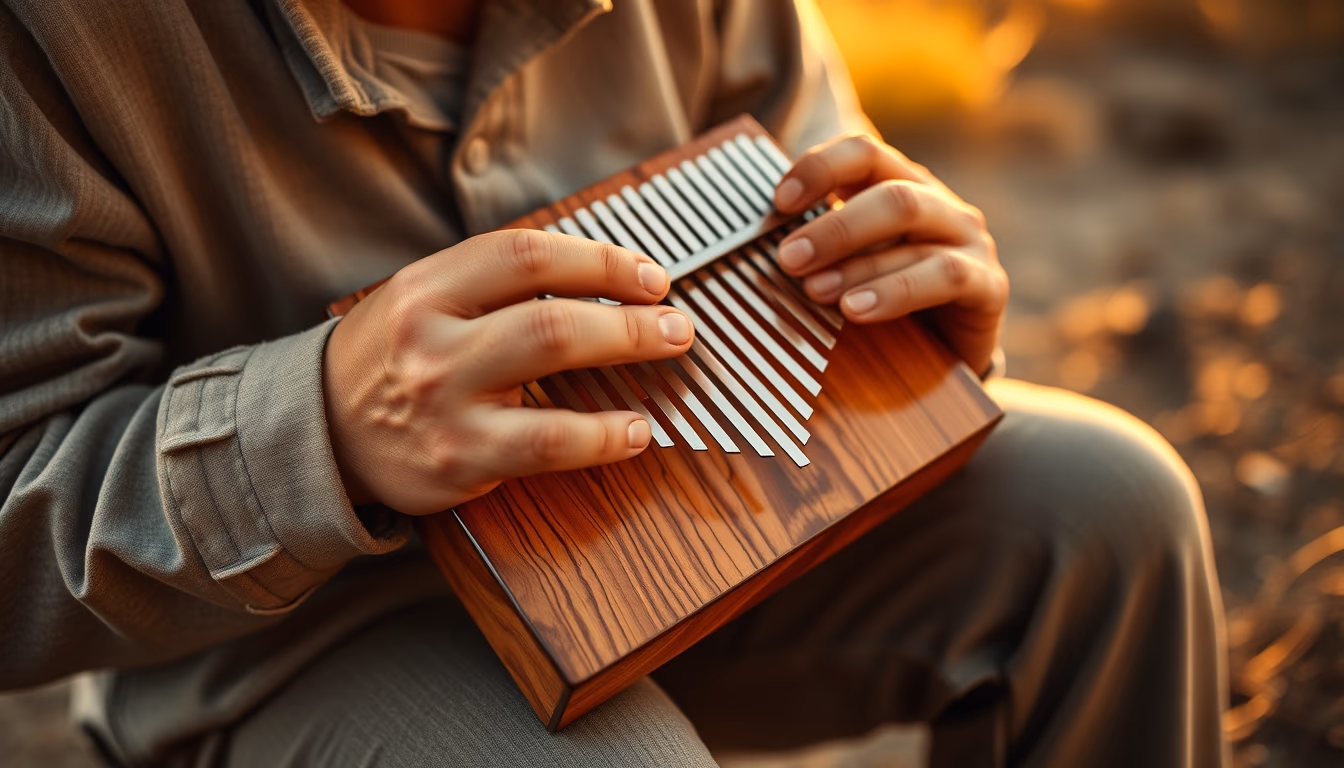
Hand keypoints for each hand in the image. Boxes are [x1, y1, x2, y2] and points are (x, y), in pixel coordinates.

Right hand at [322, 231, 694, 515]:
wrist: (318, 436)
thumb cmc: (393, 362)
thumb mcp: (422, 302)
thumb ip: (495, 285)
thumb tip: (603, 275)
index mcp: (425, 286)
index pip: (527, 253)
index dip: (601, 260)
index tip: (649, 276)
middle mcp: (430, 336)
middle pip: (550, 307)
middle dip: (630, 312)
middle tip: (677, 321)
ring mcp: (443, 399)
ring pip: (551, 359)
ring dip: (629, 350)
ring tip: (670, 351)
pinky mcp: (459, 459)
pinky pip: (549, 443)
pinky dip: (605, 435)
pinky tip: (637, 431)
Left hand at [771, 133, 1006, 376]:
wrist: (949, 357)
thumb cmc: (886, 302)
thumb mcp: (850, 266)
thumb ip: (817, 246)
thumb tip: (753, 241)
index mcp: (901, 185)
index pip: (863, 153)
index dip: (819, 168)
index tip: (777, 202)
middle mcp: (939, 204)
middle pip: (890, 193)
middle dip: (832, 227)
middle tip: (787, 260)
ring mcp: (969, 241)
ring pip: (913, 231)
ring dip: (856, 262)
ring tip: (814, 291)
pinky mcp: (989, 285)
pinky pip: (946, 276)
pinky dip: (895, 291)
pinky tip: (857, 310)